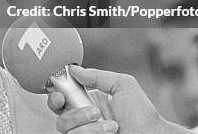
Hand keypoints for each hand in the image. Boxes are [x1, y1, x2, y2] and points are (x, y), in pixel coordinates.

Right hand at [47, 65, 192, 133]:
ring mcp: (85, 132)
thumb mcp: (123, 85)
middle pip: (57, 113)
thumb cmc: (143, 114)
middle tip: (75, 104)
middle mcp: (83, 118)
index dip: (54, 93)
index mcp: (88, 101)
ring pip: (65, 127)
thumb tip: (74, 70)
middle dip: (61, 106)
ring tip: (110, 123)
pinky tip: (110, 131)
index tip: (58, 91)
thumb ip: (97, 76)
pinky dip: (92, 132)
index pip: (62, 96)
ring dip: (86, 123)